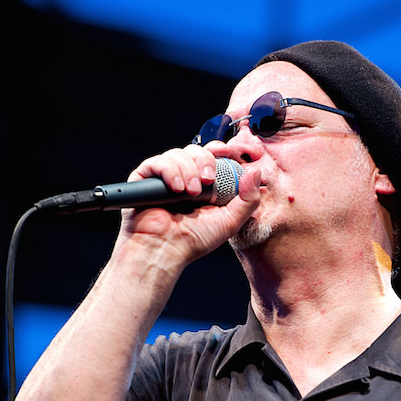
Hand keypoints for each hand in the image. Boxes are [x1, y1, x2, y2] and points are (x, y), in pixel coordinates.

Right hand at [117, 142, 261, 266]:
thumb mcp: (230, 221)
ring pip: (178, 154)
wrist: (165, 250)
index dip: (219, 150)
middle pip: (196, 151)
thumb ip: (248, 199)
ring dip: (188, 170)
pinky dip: (170, 171)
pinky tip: (176, 188)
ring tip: (190, 193)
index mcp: (204, 184)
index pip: (211, 155)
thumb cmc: (194, 240)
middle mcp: (184, 177)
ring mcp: (164, 177)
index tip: (227, 154)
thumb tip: (256, 173)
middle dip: (205, 162)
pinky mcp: (144, 178)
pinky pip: (158, 162)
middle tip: (207, 181)